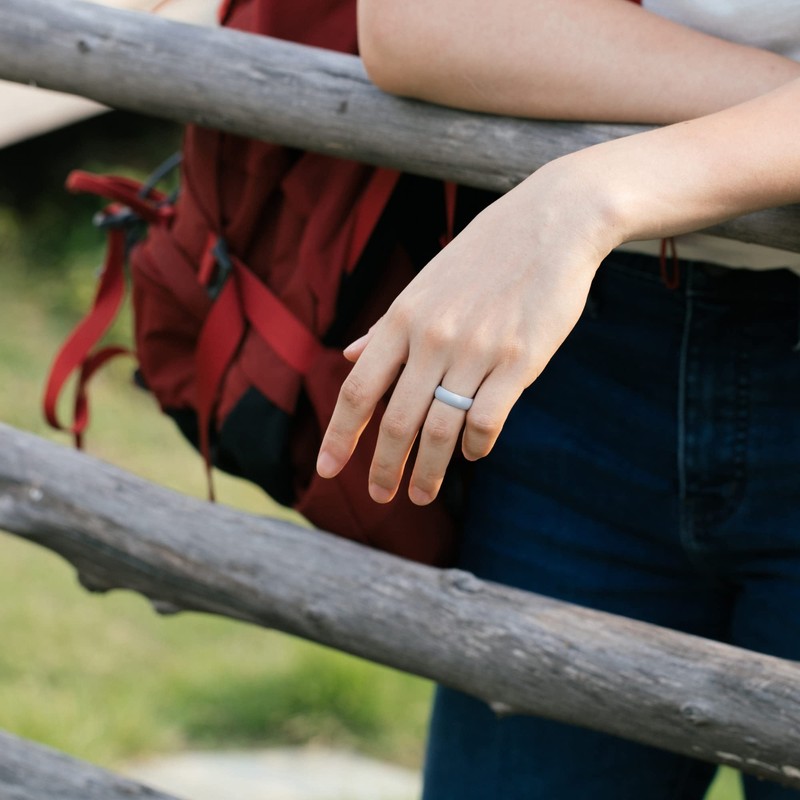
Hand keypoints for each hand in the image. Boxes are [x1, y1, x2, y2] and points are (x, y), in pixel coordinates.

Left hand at [316, 160, 618, 504]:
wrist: (551, 221)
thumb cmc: (483, 255)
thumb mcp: (425, 285)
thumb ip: (386, 326)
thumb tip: (349, 354)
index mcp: (402, 318)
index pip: (357, 390)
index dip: (339, 436)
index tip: (325, 471)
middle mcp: (431, 337)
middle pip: (395, 420)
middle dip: (384, 467)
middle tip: (381, 496)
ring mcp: (475, 349)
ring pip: (439, 429)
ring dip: (428, 471)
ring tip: (422, 494)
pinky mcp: (518, 359)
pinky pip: (488, 419)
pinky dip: (476, 446)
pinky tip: (473, 455)